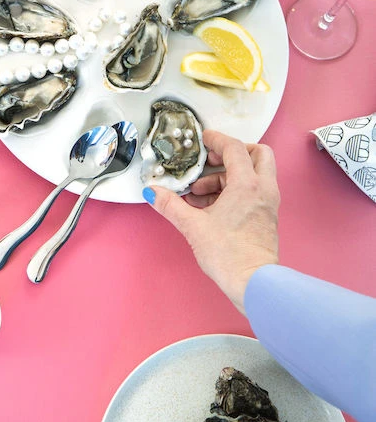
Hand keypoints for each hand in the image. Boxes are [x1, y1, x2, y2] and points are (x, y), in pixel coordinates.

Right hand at [142, 129, 279, 313]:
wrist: (253, 283)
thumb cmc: (227, 253)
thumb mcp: (193, 226)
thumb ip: (171, 205)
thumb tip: (152, 192)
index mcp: (248, 184)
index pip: (235, 148)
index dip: (217, 139)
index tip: (202, 139)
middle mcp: (263, 189)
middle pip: (258, 154)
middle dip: (234, 152)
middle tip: (210, 161)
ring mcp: (268, 204)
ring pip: (254, 174)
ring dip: (228, 175)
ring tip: (199, 192)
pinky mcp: (266, 217)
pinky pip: (253, 192)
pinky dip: (234, 190)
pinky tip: (209, 206)